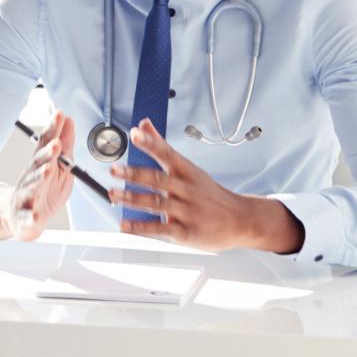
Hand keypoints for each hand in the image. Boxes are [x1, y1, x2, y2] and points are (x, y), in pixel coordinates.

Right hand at [0, 111, 76, 241]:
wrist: (20, 218)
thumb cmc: (43, 189)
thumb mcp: (58, 166)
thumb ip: (63, 145)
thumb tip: (68, 119)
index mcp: (42, 164)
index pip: (48, 143)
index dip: (54, 129)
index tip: (60, 114)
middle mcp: (32, 177)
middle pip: (40, 162)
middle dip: (48, 152)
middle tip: (56, 143)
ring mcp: (27, 196)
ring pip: (32, 186)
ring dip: (39, 177)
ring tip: (47, 170)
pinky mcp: (25, 217)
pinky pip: (28, 218)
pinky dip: (31, 217)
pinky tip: (35, 217)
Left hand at [110, 119, 304, 253]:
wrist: (242, 220)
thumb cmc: (210, 194)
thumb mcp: (189, 168)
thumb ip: (161, 147)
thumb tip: (143, 124)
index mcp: (187, 172)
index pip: (167, 153)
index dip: (151, 143)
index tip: (135, 133)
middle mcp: (187, 190)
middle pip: (159, 179)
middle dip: (135, 174)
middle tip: (115, 170)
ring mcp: (187, 211)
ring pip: (157, 203)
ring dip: (133, 199)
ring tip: (114, 194)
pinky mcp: (186, 232)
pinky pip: (161, 229)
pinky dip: (141, 227)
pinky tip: (125, 225)